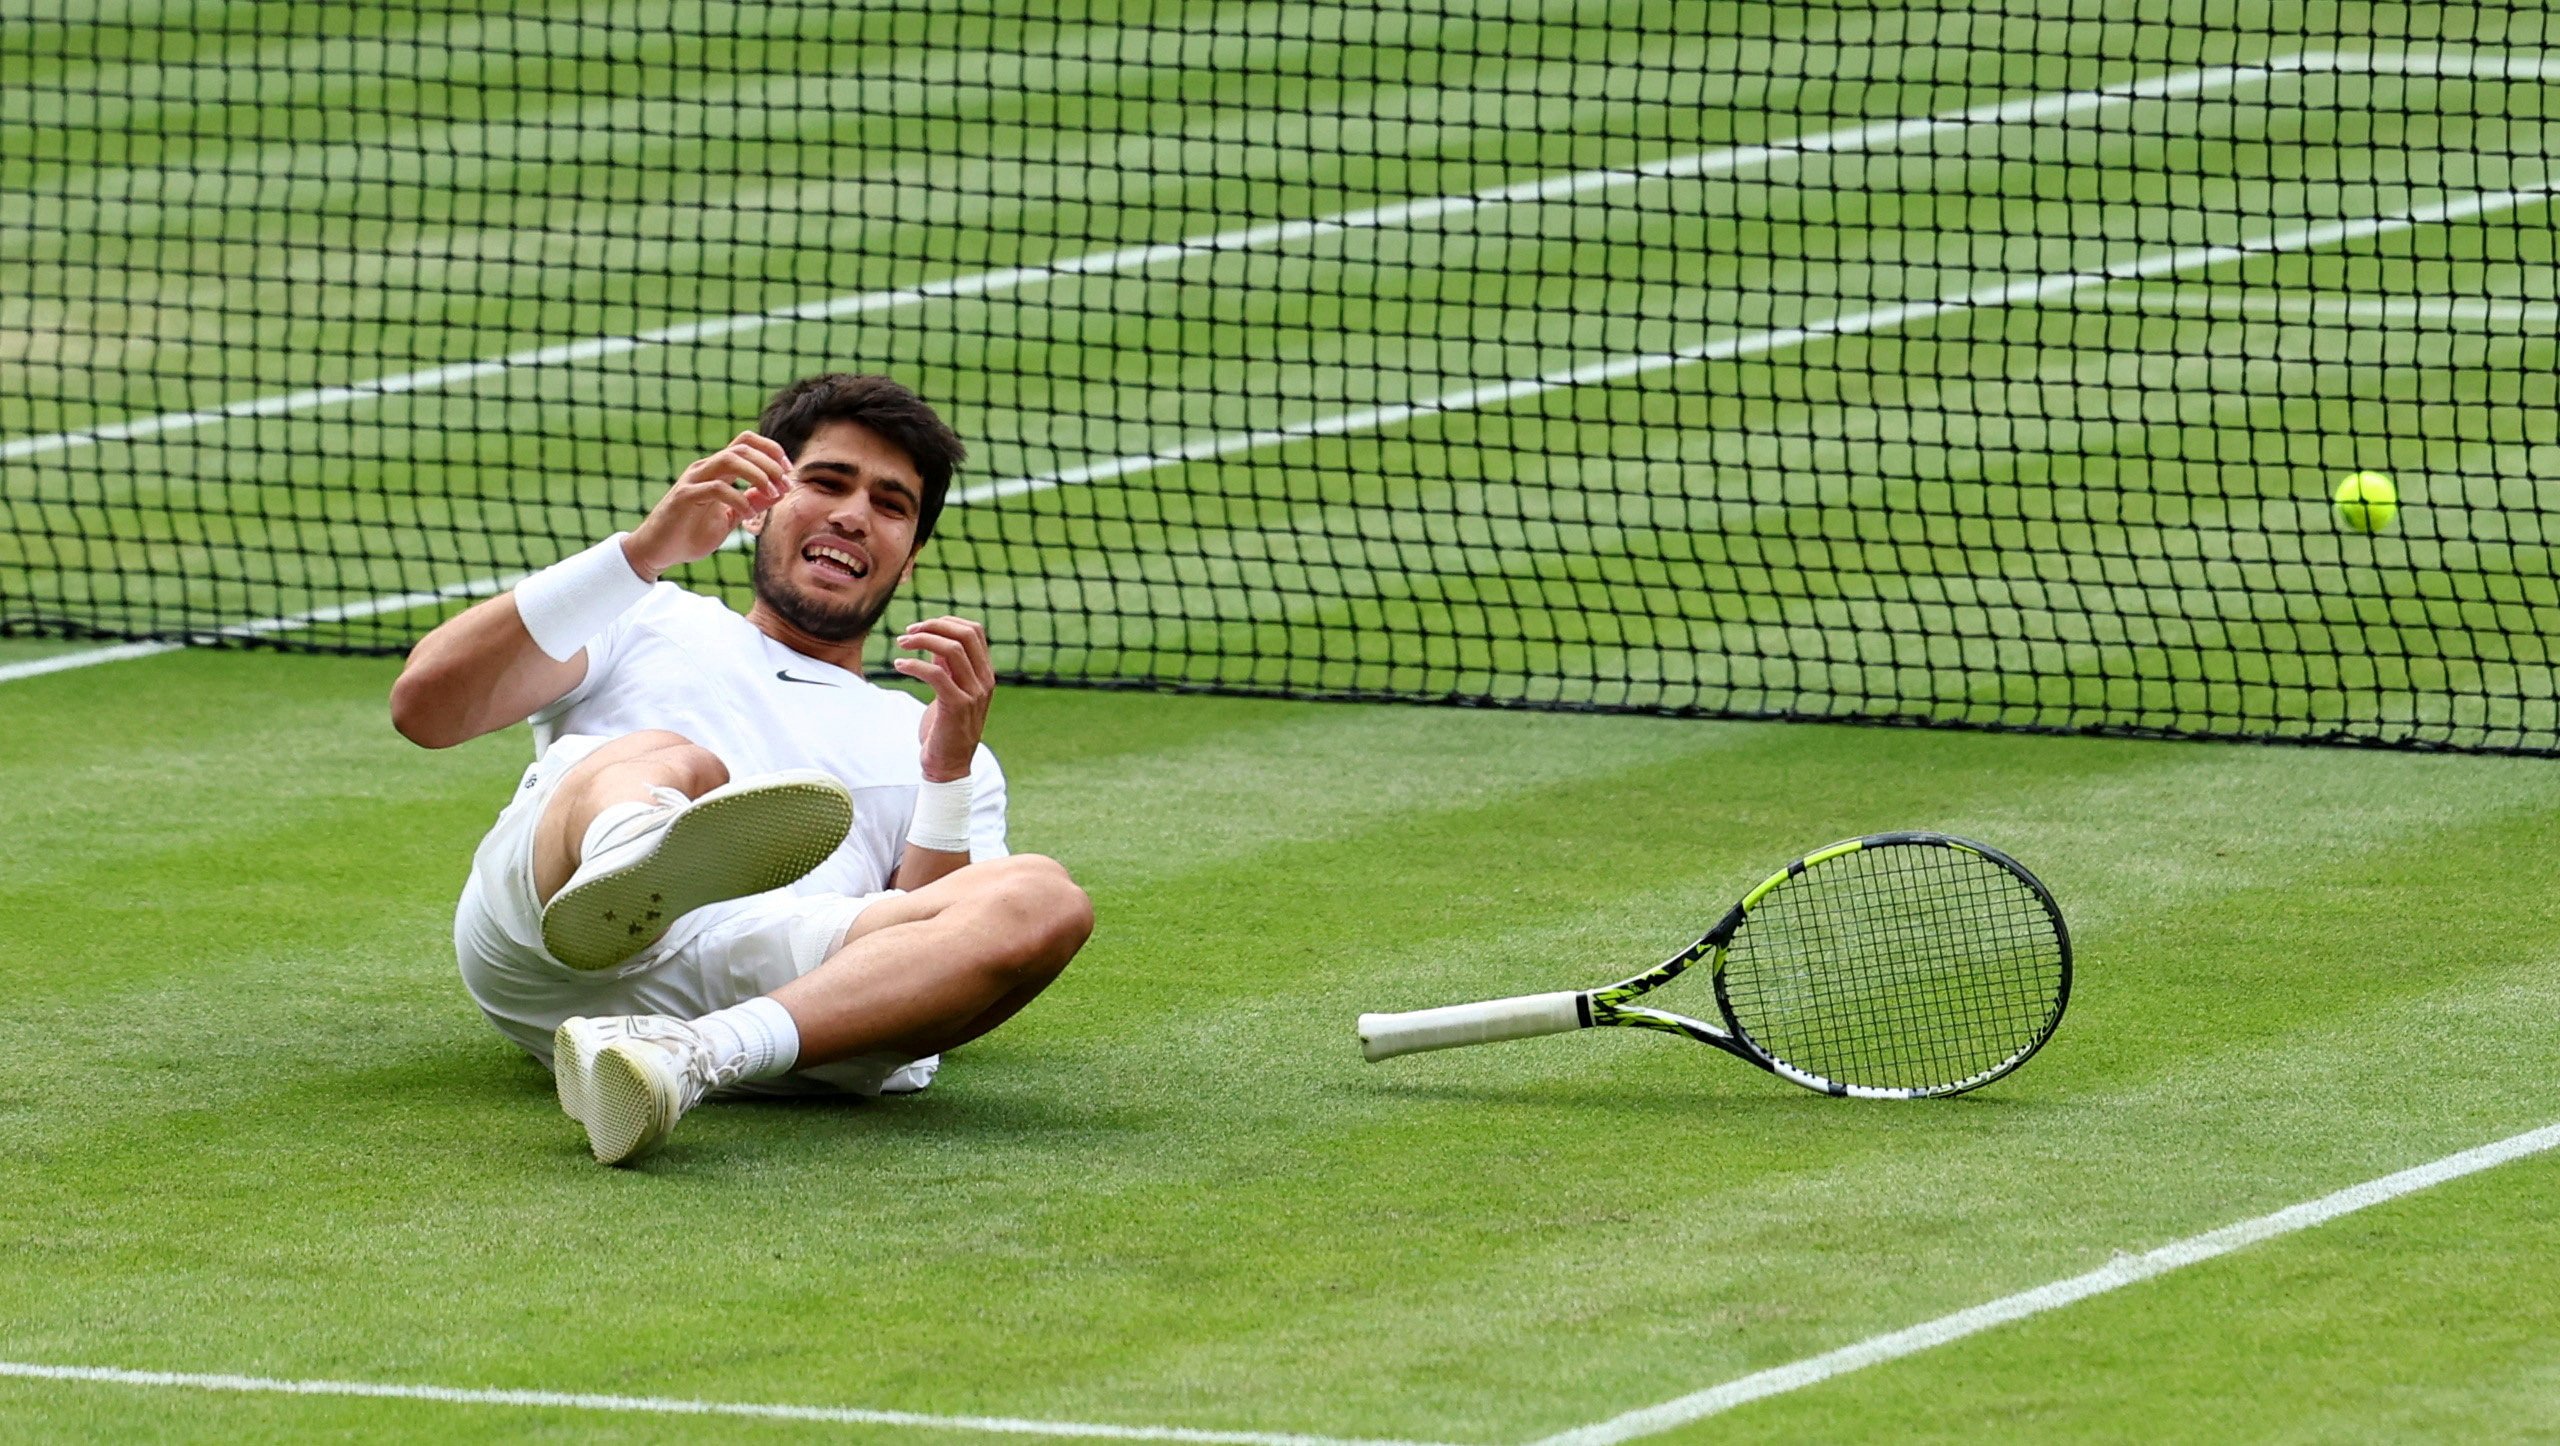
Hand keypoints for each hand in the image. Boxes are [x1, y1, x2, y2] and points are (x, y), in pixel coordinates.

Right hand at [623, 432, 793, 579]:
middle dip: (771, 463)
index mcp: (717, 470)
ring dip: (758, 474)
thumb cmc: (692, 533)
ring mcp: (693, 480)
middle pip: (743, 447)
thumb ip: (752, 502)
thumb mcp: (731, 518)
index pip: (746, 443)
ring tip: (772, 494)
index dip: (772, 451)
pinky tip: (748, 515)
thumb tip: (779, 491)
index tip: (789, 473)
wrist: (659, 551)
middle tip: (785, 485)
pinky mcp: (684, 496)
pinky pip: (716, 488)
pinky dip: (739, 499)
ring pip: (730, 459)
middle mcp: (705, 468)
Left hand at [894, 616, 993, 781]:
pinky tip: (899, 665)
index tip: (920, 627)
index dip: (946, 621)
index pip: (974, 631)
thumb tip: (934, 639)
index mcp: (985, 674)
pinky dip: (914, 664)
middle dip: (934, 625)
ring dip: (922, 640)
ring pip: (952, 650)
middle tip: (908, 631)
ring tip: (901, 644)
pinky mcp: (957, 707)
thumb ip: (948, 667)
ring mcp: (973, 694)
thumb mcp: (950, 691)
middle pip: (966, 634)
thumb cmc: (945, 728)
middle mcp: (984, 681)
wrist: (948, 766)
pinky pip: (935, 674)